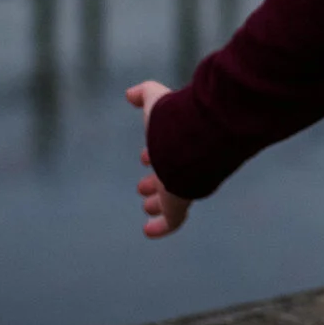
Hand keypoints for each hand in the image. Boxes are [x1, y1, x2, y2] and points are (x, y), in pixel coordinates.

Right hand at [125, 80, 192, 238]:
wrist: (193, 143)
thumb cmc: (176, 121)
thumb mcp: (157, 102)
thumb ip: (146, 93)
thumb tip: (130, 94)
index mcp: (182, 144)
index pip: (169, 151)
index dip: (156, 153)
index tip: (144, 156)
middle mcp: (186, 167)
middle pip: (172, 176)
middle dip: (158, 180)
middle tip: (143, 186)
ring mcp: (184, 187)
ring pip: (172, 199)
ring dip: (158, 202)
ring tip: (146, 203)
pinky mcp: (179, 206)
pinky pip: (171, 222)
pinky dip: (160, 227)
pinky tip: (148, 231)